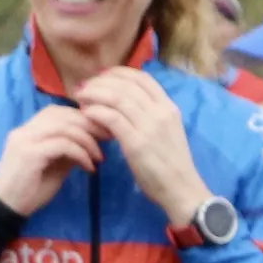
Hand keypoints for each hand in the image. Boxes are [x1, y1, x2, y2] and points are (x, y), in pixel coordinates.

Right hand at [0, 105, 105, 211]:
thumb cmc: (31, 190)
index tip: (102, 130)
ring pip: (63, 127)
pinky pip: (62, 145)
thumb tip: (91, 141)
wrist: (9, 208)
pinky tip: (89, 168)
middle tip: (108, 138)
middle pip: (62, 115)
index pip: (56, 112)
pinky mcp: (29, 154)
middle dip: (89, 124)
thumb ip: (68, 151)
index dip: (81, 117)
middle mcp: (24, 131)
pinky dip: (81, 154)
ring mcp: (25, 140)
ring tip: (99, 157)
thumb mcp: (55, 167)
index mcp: (28, 130)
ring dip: (87, 141)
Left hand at [75, 67, 207, 218]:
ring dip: (93, 94)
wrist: (182, 189)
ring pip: (115, 97)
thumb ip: (149, 115)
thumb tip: (123, 102)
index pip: (141, 77)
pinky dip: (94, 112)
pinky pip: (110, 117)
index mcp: (169, 108)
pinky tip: (86, 115)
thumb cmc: (171, 164)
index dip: (117, 73)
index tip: (102, 78)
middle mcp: (160, 112)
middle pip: (124, 84)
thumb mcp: (167, 132)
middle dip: (99, 82)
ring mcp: (149, 127)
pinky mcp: (136, 143)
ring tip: (80, 99)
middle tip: (84, 88)